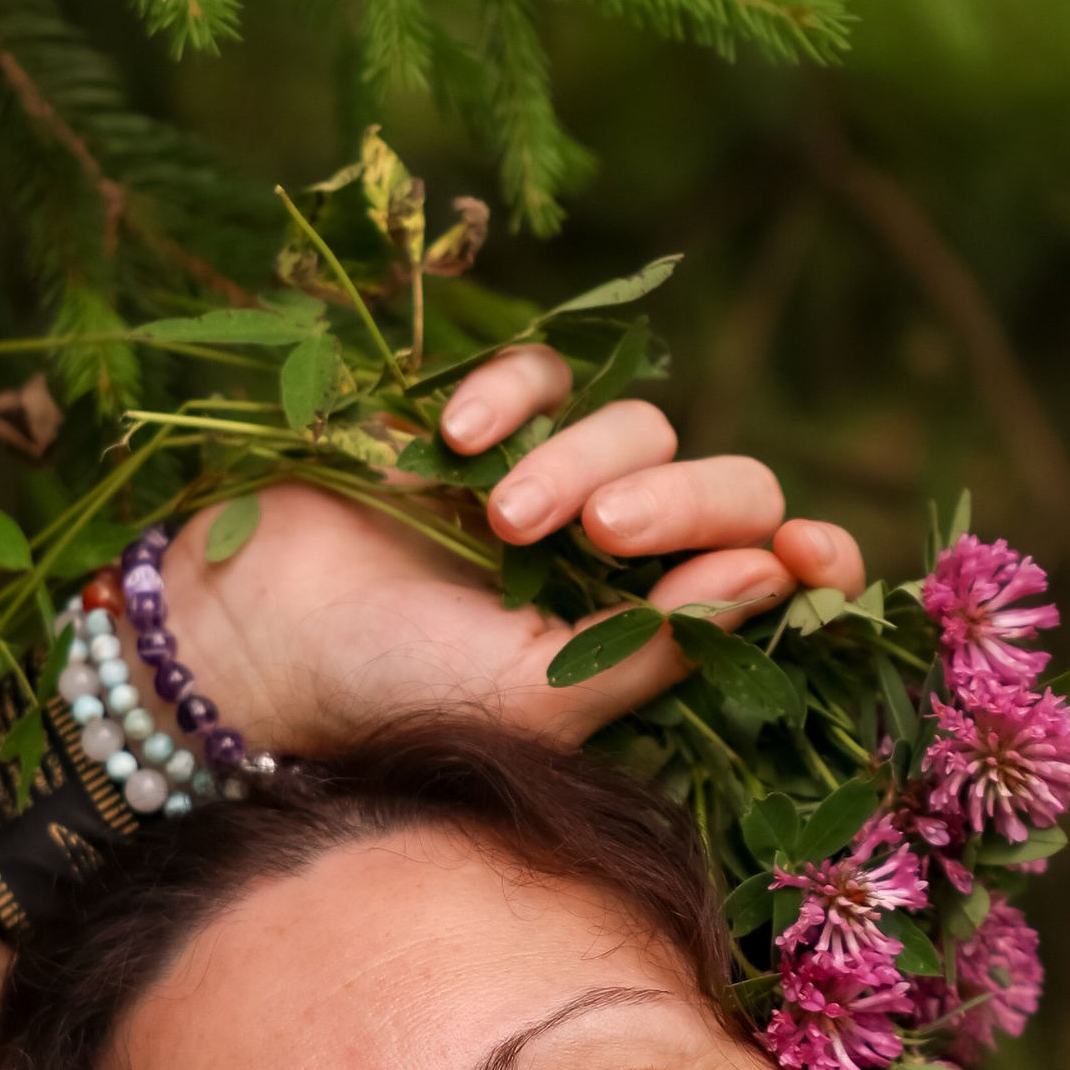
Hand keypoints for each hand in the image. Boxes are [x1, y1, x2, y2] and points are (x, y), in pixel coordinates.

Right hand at [159, 346, 863, 755]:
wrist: (258, 639)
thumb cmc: (397, 691)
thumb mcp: (538, 696)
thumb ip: (655, 645)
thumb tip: (777, 574)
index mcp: (653, 632)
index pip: (775, 579)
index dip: (811, 559)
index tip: (806, 553)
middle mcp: (623, 557)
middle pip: (729, 487)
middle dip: (685, 503)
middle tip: (605, 535)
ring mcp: (560, 479)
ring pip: (645, 426)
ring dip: (580, 461)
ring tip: (500, 519)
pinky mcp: (491, 418)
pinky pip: (549, 373)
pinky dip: (514, 395)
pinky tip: (453, 441)